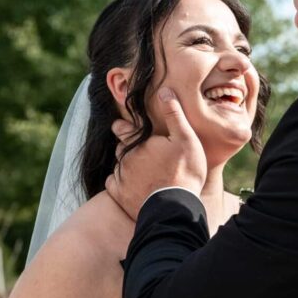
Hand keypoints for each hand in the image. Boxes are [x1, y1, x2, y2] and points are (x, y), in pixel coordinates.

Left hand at [105, 88, 207, 220]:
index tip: (122, 125)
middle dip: (126, 147)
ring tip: (139, 170)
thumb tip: (164, 90)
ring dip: (124, 166)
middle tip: (139, 150)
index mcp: (137, 141)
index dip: (122, 126)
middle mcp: (124, 157)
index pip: (121, 127)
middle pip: (120, 147)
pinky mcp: (119, 195)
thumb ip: (174, 114)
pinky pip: (112, 185)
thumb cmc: (184, 172)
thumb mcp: (186, 139)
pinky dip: (119, 184)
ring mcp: (120, 177)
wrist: (174, 208)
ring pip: (117, 166)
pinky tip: (130, 185)